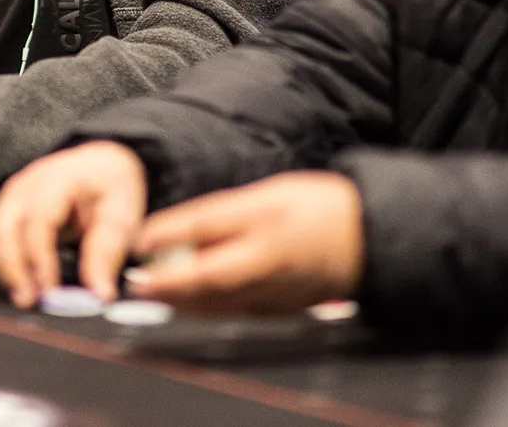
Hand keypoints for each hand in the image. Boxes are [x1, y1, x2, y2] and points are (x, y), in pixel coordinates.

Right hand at [0, 141, 146, 308]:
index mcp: (58, 178)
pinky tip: (16, 282)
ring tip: (23, 297)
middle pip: (4, 228)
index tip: (49, 291)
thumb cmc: (109, 188)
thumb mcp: (121, 214)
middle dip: (12, 268)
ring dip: (4, 269)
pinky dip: (0, 262)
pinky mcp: (4, 210)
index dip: (40, 258)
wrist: (97, 164)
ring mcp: (11, 196)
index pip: (40, 220)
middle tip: (27, 301)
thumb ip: (107, 253)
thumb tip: (100, 294)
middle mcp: (26, 184)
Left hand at [127, 170, 363, 314]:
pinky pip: (238, 312)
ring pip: (220, 304)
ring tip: (153, 290)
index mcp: (265, 233)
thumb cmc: (318, 207)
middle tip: (136, 281)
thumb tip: (174, 232)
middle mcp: (269, 269)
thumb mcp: (268, 196)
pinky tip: (190, 300)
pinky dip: (209, 307)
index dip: (167, 241)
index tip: (137, 244)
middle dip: (167, 285)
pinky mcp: (284, 311)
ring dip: (182, 301)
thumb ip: (221, 217)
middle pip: (206, 283)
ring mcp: (278, 295)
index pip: (204, 237)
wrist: (371, 237)